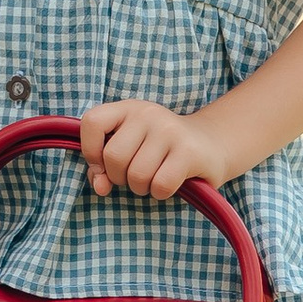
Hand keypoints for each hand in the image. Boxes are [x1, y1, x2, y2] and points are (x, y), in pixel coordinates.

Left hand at [78, 99, 232, 199]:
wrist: (211, 144)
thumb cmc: (161, 151)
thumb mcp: (130, 148)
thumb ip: (104, 166)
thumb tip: (100, 186)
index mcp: (129, 108)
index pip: (92, 122)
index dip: (91, 151)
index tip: (103, 164)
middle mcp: (148, 114)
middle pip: (114, 157)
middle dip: (119, 177)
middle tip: (134, 175)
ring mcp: (170, 131)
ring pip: (137, 175)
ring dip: (141, 188)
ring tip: (153, 179)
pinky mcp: (189, 152)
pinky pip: (160, 185)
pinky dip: (160, 193)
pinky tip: (169, 183)